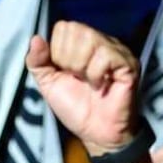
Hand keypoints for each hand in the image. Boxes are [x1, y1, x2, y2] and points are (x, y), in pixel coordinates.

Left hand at [26, 21, 140, 154]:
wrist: (95, 133)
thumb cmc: (77, 109)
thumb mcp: (49, 85)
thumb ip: (37, 62)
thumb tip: (35, 38)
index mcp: (81, 44)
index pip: (63, 28)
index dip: (58, 53)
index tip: (67, 74)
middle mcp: (100, 42)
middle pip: (75, 30)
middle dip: (69, 60)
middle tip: (79, 79)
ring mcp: (116, 51)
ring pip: (90, 39)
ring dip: (82, 67)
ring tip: (90, 83)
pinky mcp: (128, 63)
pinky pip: (105, 55)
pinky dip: (96, 74)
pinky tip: (101, 86)